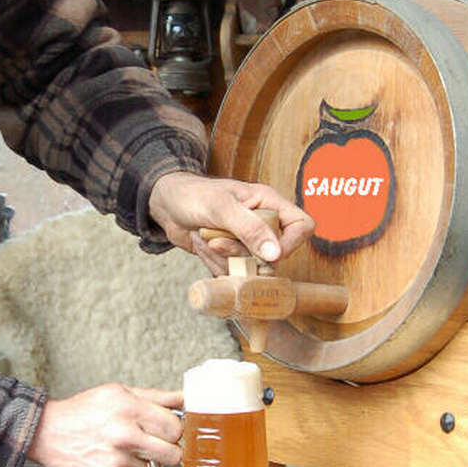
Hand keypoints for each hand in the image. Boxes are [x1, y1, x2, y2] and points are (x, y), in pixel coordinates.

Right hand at [28, 384, 183, 466]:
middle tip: (150, 445)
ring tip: (118, 450)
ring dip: (140, 464)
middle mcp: (124, 435)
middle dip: (165, 451)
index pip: (176, 428)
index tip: (166, 431)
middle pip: (172, 455)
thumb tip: (187, 399)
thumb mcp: (119, 392)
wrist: (47, 432)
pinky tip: (111, 464)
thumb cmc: (85, 410)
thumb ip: (157, 397)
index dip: (173, 430)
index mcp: (130, 408)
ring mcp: (114, 461)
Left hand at [147, 171, 313, 274]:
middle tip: (218, 240)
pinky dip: (215, 263)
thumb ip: (250, 229)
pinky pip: (233, 272)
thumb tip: (276, 254)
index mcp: (268, 203)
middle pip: (273, 255)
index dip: (292, 243)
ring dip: (224, 258)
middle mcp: (262, 224)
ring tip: (207, 238)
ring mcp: (246, 241)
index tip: (269, 253)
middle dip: (242, 253)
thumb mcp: (222, 208)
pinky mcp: (231, 255)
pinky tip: (203, 245)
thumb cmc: (193, 195)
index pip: (301, 225)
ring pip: (251, 267)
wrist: (166, 205)